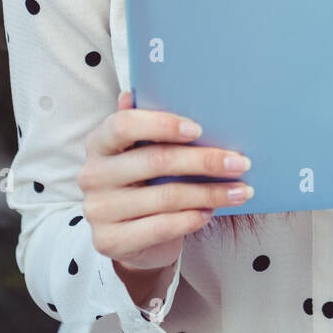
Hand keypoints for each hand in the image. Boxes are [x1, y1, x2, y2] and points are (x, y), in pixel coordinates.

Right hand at [78, 90, 252, 284]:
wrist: (131, 238)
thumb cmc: (146, 183)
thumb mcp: (145, 152)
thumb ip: (150, 126)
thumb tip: (139, 92)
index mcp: (99, 143)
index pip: (123, 125)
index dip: (162, 124)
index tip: (200, 130)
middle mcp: (92, 174)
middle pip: (154, 161)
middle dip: (204, 161)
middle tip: (240, 163)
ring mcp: (97, 210)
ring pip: (165, 197)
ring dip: (210, 193)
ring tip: (241, 191)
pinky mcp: (109, 240)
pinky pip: (160, 227)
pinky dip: (191, 219)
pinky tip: (211, 212)